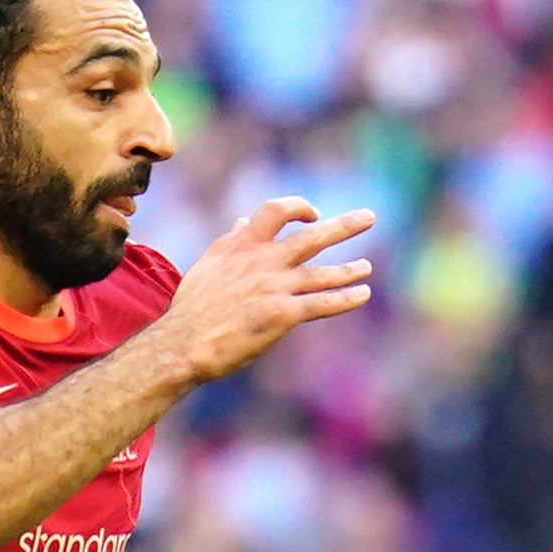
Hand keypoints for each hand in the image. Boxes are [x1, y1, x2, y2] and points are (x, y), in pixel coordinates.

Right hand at [150, 197, 374, 385]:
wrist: (183, 343)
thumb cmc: (193, 308)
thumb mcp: (209, 264)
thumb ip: (231, 240)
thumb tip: (243, 220)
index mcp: (243, 245)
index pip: (276, 211)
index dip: (299, 208)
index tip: (313, 214)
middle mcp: (262, 261)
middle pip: (311, 237)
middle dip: (344, 226)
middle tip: (369, 217)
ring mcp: (274, 287)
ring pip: (322, 273)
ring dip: (349, 269)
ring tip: (366, 266)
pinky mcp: (282, 314)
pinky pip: (322, 303)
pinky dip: (346, 298)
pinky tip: (363, 294)